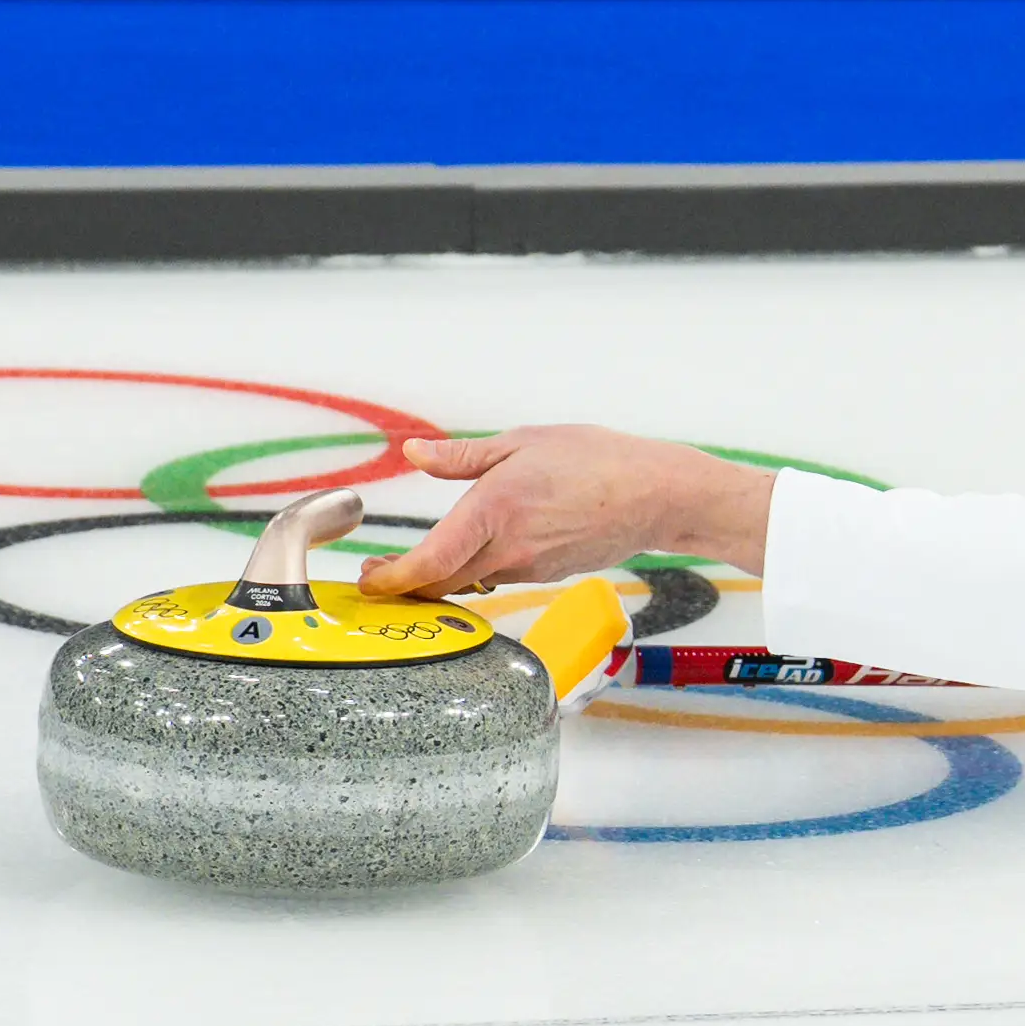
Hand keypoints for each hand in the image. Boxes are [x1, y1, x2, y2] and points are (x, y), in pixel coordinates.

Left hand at [354, 427, 776, 597]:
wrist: (658, 496)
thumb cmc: (598, 460)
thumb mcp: (524, 441)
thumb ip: (463, 457)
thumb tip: (415, 453)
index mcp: (494, 510)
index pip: (429, 564)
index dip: (390, 580)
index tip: (367, 580)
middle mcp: (508, 549)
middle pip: (439, 584)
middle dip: (403, 584)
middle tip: (376, 573)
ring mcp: (529, 567)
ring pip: (468, 582)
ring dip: (438, 577)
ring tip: (416, 563)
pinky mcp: (546, 573)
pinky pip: (498, 576)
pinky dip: (475, 570)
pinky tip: (475, 550)